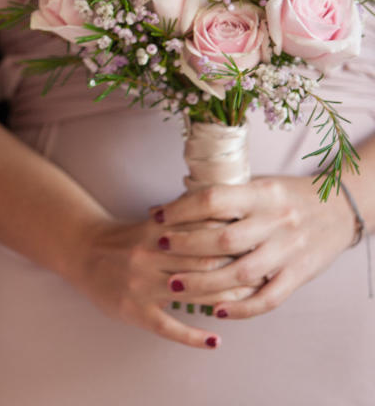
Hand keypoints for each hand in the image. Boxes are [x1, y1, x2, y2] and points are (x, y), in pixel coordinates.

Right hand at [65, 217, 258, 348]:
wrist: (81, 251)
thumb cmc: (123, 238)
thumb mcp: (151, 224)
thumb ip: (185, 222)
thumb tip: (229, 219)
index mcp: (155, 234)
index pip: (203, 237)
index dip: (232, 243)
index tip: (255, 247)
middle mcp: (149, 258)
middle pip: (202, 265)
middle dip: (235, 270)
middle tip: (260, 274)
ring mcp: (141, 286)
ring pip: (191, 294)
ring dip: (224, 300)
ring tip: (247, 303)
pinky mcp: (134, 310)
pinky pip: (168, 327)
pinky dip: (194, 337)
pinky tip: (215, 341)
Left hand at [153, 176, 356, 318]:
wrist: (338, 208)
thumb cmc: (286, 196)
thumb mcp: (256, 185)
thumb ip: (218, 197)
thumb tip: (163, 208)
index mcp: (261, 194)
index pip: (214, 199)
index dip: (181, 209)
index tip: (158, 217)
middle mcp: (276, 222)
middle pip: (224, 239)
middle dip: (186, 247)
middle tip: (160, 250)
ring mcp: (288, 251)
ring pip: (241, 272)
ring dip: (204, 282)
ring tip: (174, 285)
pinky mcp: (299, 275)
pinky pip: (268, 298)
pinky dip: (241, 308)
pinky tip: (216, 310)